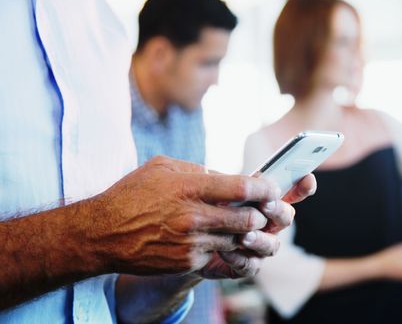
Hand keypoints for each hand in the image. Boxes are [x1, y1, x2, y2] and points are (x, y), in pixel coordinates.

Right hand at [84, 156, 281, 276]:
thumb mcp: (161, 167)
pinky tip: (212, 237)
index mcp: (189, 188)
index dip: (264, 189)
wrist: (102, 235)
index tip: (271, 189)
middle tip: (262, 209)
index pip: (242, 188)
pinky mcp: (188, 262)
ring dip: (244, 232)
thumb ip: (197, 170)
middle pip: (249, 218)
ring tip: (241, 223)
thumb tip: (225, 176)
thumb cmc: (131, 195)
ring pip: (238, 239)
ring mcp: (192, 242)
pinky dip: (221, 245)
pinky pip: (218, 253)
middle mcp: (193, 216)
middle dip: (262, 214)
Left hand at [198, 174, 316, 278]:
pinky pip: (250, 266)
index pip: (292, 191)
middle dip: (278, 211)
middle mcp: (268, 224)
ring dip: (260, 240)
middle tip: (267, 204)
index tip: (308, 178)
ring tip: (245, 236)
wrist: (184, 240)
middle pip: (286, 217)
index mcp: (266, 201)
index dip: (303, 186)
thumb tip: (250, 178)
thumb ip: (235, 184)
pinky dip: (239, 259)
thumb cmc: (206, 208)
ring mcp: (260, 247)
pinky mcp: (245, 266)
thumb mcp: (218, 188)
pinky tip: (225, 251)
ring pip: (272, 245)